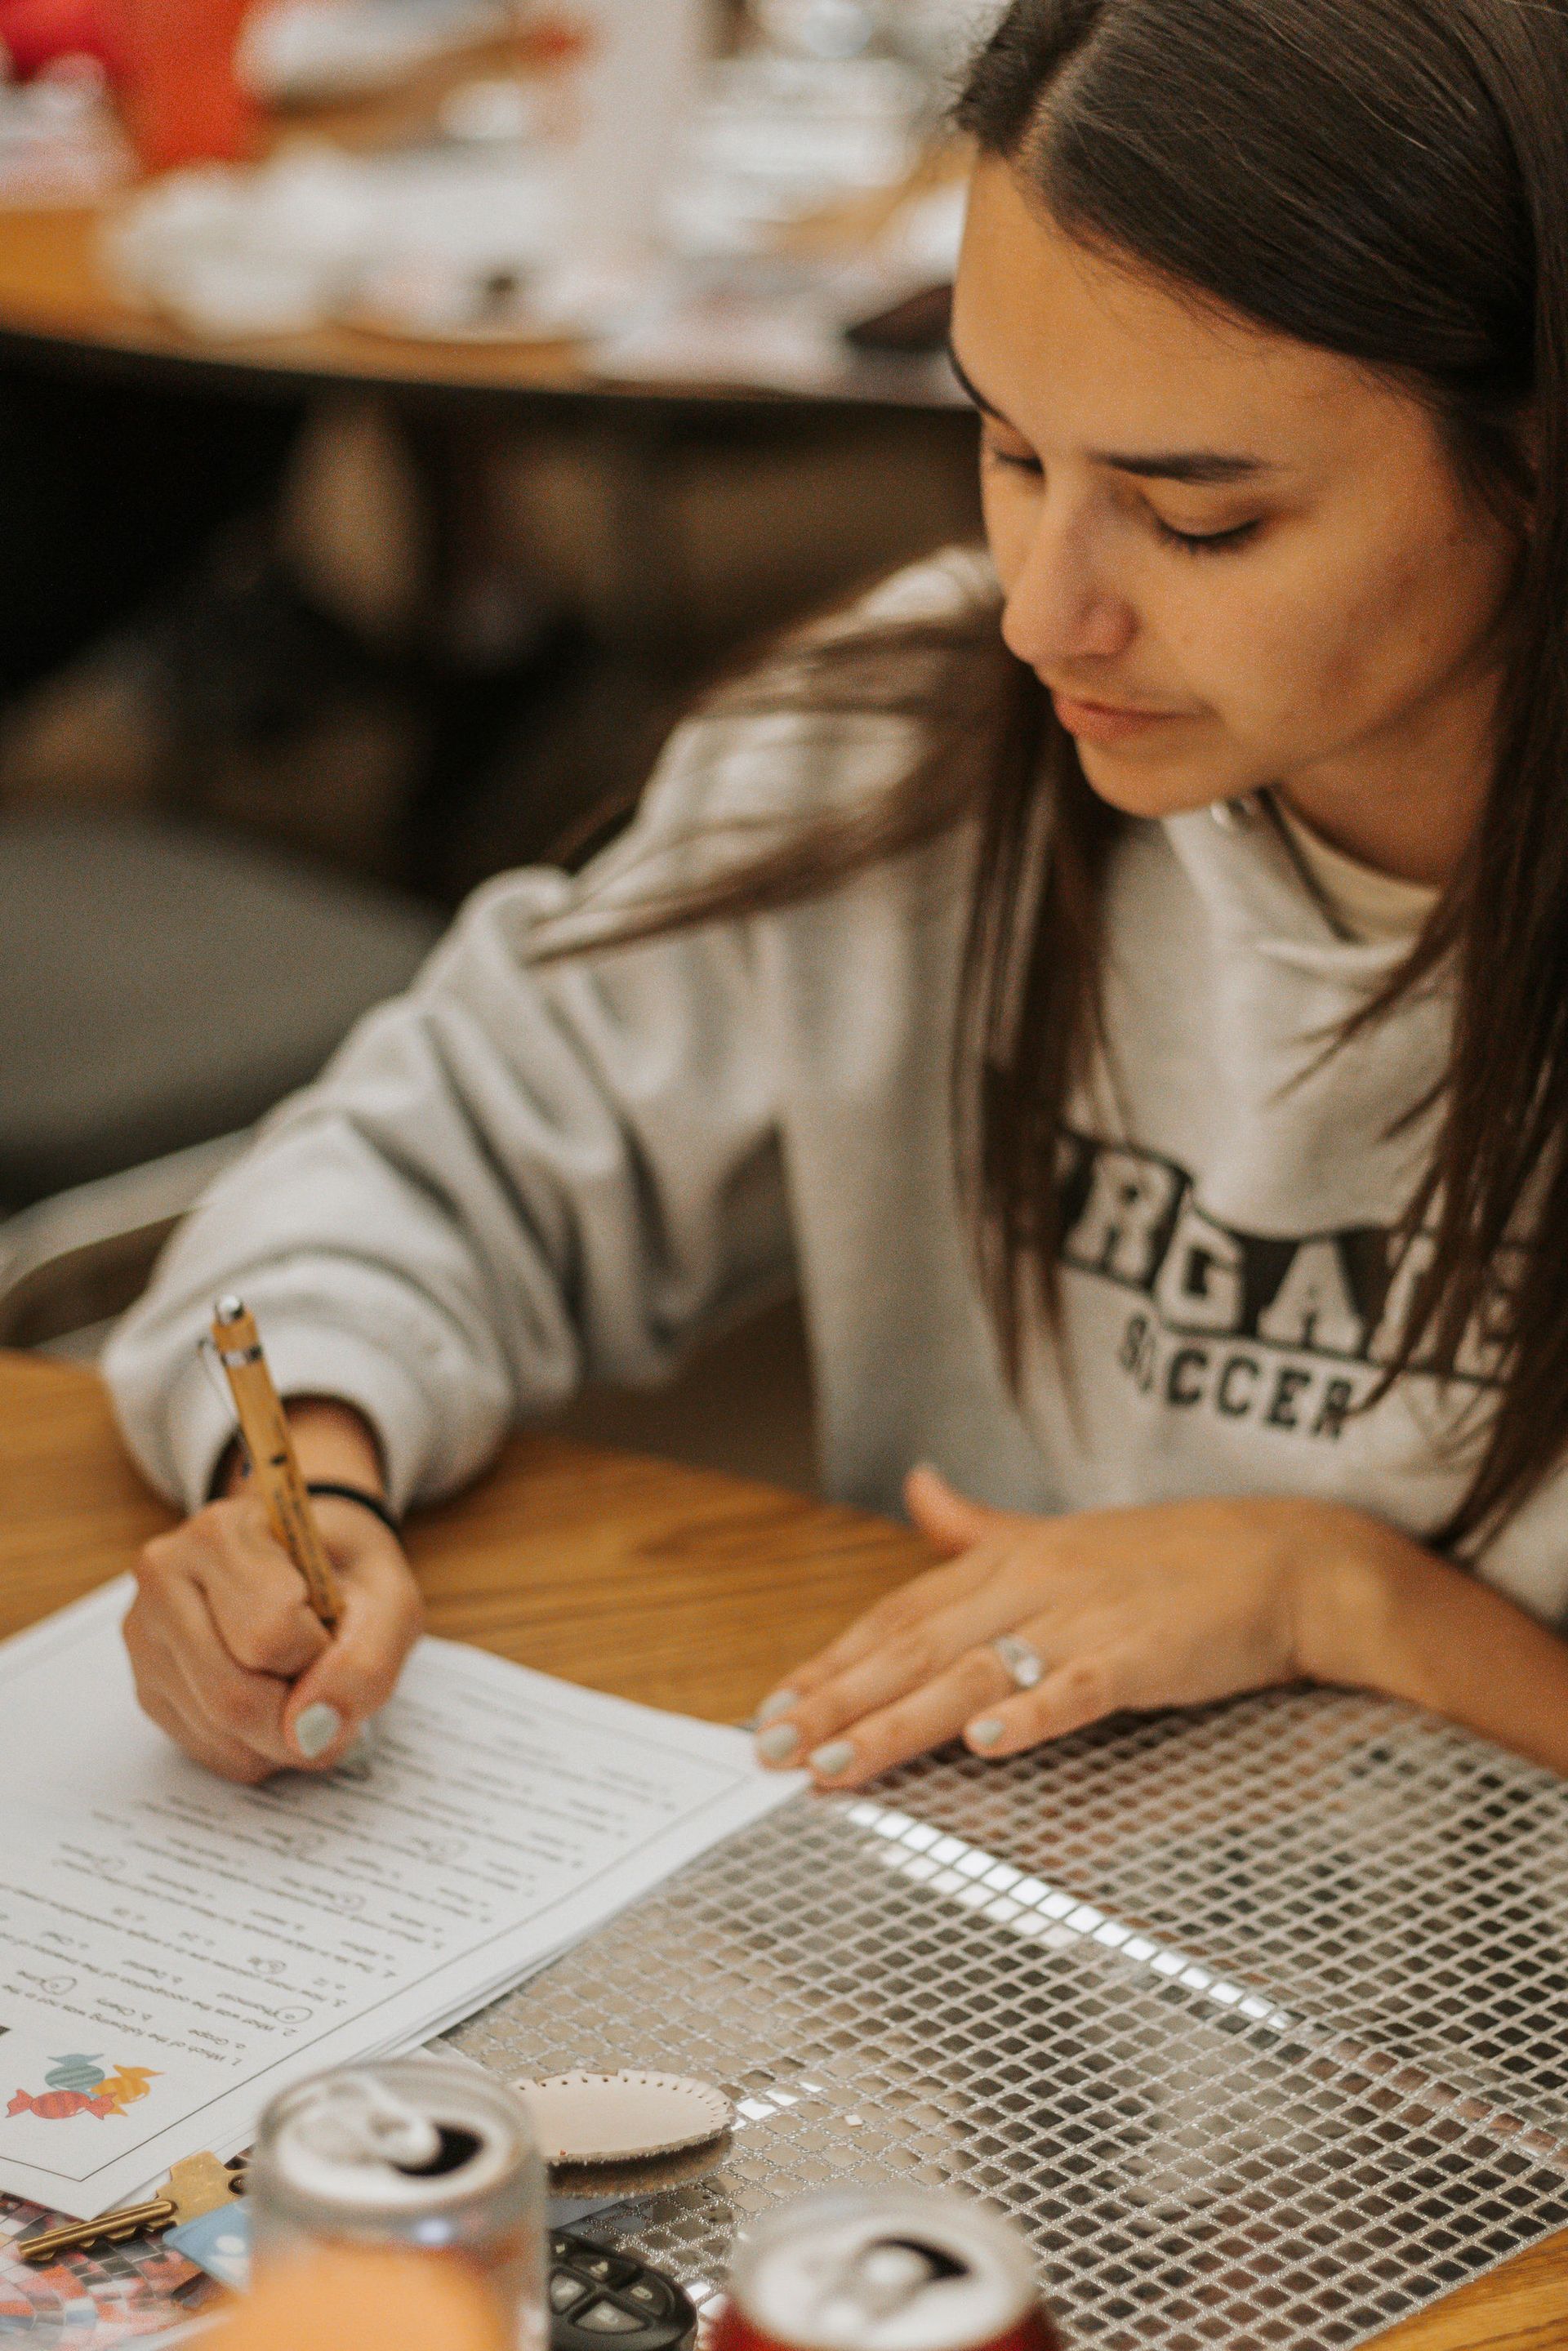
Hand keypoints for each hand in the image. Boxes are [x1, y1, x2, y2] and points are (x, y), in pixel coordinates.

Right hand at [125, 1476, 422, 1783]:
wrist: (306, 1558)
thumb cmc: (344, 1571)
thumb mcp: (389, 1598)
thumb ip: (366, 1662)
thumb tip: (309, 1735)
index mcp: (220, 1532)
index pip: (269, 1634)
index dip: (319, 1650)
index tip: (328, 1623)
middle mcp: (164, 1578)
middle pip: (232, 1696)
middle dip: (300, 1711)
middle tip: (326, 1674)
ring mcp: (144, 1636)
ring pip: (220, 1732)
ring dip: (283, 1733)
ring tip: (300, 1679)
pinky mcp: (147, 1686)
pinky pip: (209, 1751)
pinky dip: (259, 1746)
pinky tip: (273, 1700)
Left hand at [753, 1468, 1372, 1788]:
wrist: (1290, 1559)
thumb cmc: (1175, 1558)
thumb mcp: (1063, 1533)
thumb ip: (980, 1526)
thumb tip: (918, 1486)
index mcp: (1010, 1557)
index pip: (897, 1614)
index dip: (831, 1661)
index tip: (772, 1706)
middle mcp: (1033, 1581)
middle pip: (912, 1647)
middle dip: (835, 1701)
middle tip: (772, 1750)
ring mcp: (1086, 1615)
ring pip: (970, 1673)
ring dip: (897, 1723)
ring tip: (837, 1767)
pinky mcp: (1142, 1653)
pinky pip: (1076, 1687)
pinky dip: (1029, 1715)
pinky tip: (983, 1746)